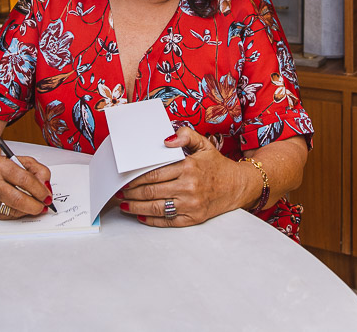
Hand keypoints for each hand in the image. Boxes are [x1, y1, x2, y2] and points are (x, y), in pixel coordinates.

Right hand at [0, 151, 52, 219]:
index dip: (39, 190)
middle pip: (18, 200)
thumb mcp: (23, 161)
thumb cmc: (3, 166)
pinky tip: (19, 205)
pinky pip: (7, 216)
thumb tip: (46, 188)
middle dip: (35, 206)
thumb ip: (39, 171)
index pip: (24, 180)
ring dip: (28, 210)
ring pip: (14, 210)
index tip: (47, 196)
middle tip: (43, 206)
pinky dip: (18, 212)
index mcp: (0, 166)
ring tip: (32, 204)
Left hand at [118, 126, 249, 227]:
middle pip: (151, 191)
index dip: (136, 177)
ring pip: (156, 208)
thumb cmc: (216, 165)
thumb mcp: (203, 144)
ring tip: (124, 204)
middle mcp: (189, 187)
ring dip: (136, 207)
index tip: (125, 178)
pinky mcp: (193, 219)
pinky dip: (151, 220)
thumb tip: (166, 139)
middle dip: (132, 192)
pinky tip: (140, 216)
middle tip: (120, 191)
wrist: (237, 186)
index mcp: (189, 167)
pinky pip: (167, 221)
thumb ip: (185, 135)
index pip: (154, 173)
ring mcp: (191, 205)